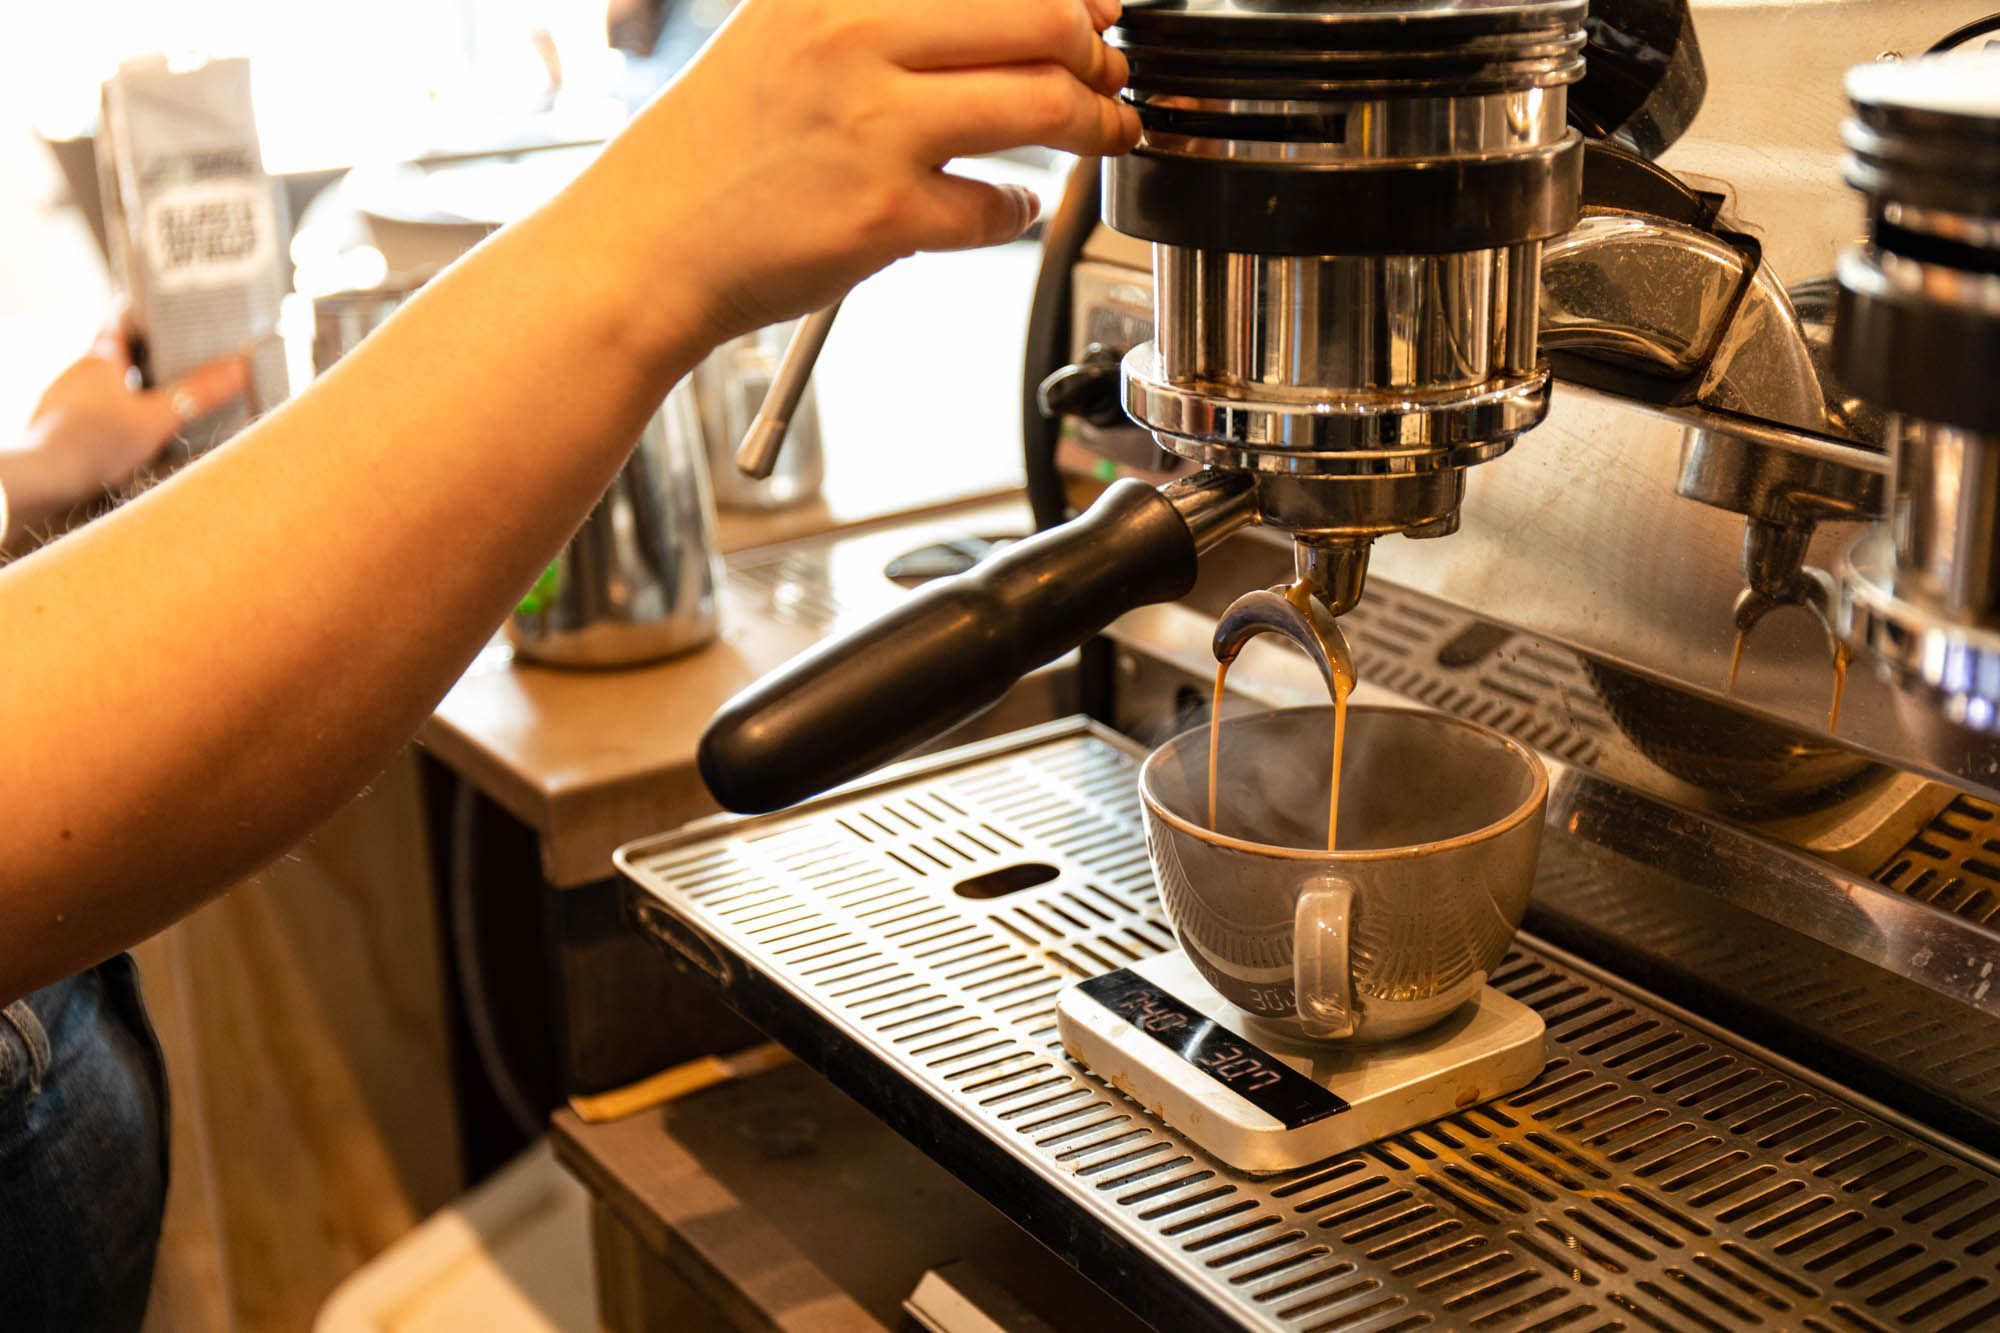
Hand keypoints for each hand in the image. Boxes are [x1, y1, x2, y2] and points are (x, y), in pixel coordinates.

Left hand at [1, 310, 248, 542]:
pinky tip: (136, 437)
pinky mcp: (60, 428)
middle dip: (152, 358)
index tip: (173, 311)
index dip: (147, 312)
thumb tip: (241, 367)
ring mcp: (65, 400)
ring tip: (170, 403)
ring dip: (136, 391)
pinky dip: (118, 418)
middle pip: (119, 354)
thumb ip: (198, 394)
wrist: (41, 481)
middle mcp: (79, 373)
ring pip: (109, 386)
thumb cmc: (93, 441)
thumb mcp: (158, 418)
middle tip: (189, 361)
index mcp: (99, 359)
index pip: (121, 319)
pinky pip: (97, 414)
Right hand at [580, 0, 1139, 340]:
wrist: (640, 251)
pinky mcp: (884, 216)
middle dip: (1096, 50)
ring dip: (1092, 121)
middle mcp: (853, 39)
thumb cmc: (711, 153)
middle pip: (1041, 15)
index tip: (1094, 8)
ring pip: (1042, 102)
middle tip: (1108, 73)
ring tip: (1097, 130)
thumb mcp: (782, 36)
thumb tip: (1004, 15)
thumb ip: (879, 17)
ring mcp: (873, 128)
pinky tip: (1003, 207)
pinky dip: (1018, 212)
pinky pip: (998, 207)